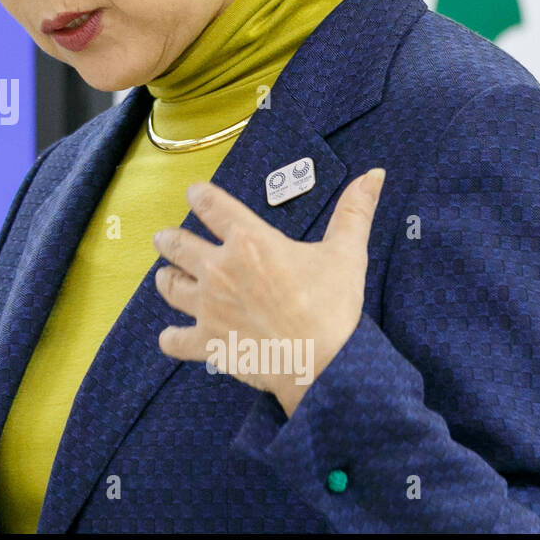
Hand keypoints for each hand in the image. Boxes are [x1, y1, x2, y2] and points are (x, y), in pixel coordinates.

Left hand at [153, 168, 384, 416]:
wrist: (322, 366)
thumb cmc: (333, 308)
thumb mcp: (346, 254)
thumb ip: (354, 212)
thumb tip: (374, 174)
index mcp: (249, 242)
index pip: (212, 206)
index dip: (200, 195)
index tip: (195, 193)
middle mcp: (219, 270)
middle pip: (177, 244)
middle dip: (168, 239)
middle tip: (165, 238)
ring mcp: (208, 308)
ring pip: (168, 286)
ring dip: (166, 279)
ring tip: (167, 277)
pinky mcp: (206, 342)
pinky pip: (173, 339)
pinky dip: (171, 338)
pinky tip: (172, 336)